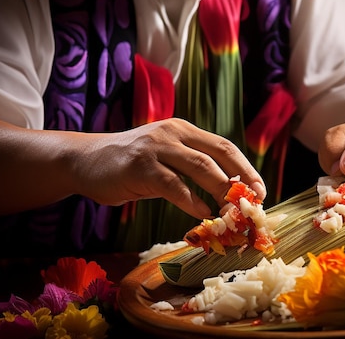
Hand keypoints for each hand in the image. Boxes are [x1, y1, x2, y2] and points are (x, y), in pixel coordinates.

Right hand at [73, 118, 265, 218]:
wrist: (84, 160)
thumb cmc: (129, 165)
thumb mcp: (164, 158)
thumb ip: (190, 170)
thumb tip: (226, 196)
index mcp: (184, 130)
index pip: (225, 147)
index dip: (246, 169)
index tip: (260, 192)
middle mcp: (173, 133)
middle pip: (220, 154)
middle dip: (241, 180)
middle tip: (253, 205)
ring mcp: (156, 148)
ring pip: (201, 167)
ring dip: (221, 192)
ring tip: (232, 212)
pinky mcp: (140, 167)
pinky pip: (174, 185)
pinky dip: (191, 201)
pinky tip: (201, 214)